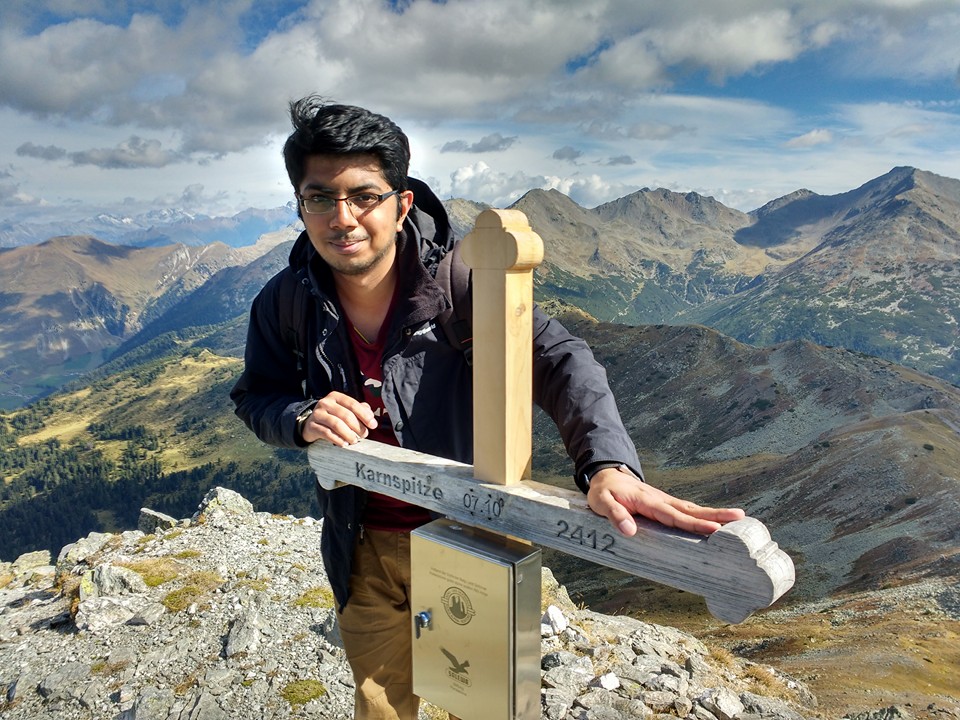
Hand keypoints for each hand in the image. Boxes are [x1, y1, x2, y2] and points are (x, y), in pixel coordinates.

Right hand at [300, 391, 377, 445]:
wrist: (310, 423)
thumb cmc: (332, 416)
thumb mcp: (344, 410)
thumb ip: (359, 410)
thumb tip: (371, 416)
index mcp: (336, 397)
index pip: (353, 404)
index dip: (364, 415)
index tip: (373, 425)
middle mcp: (325, 403)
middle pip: (346, 415)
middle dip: (358, 427)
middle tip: (364, 435)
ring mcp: (317, 414)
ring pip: (337, 424)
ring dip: (348, 434)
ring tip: (354, 441)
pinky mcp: (312, 426)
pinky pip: (327, 433)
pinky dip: (338, 440)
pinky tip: (344, 444)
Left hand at [586, 467, 744, 536]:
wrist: (606, 476)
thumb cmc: (603, 492)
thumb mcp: (601, 502)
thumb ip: (615, 516)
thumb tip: (630, 531)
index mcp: (648, 502)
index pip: (674, 516)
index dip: (693, 524)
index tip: (714, 530)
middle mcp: (661, 500)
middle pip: (691, 510)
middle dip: (715, 515)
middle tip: (740, 518)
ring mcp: (665, 501)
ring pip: (692, 509)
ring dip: (714, 514)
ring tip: (738, 518)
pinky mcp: (665, 505)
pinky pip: (686, 511)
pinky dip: (702, 515)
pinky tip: (716, 522)